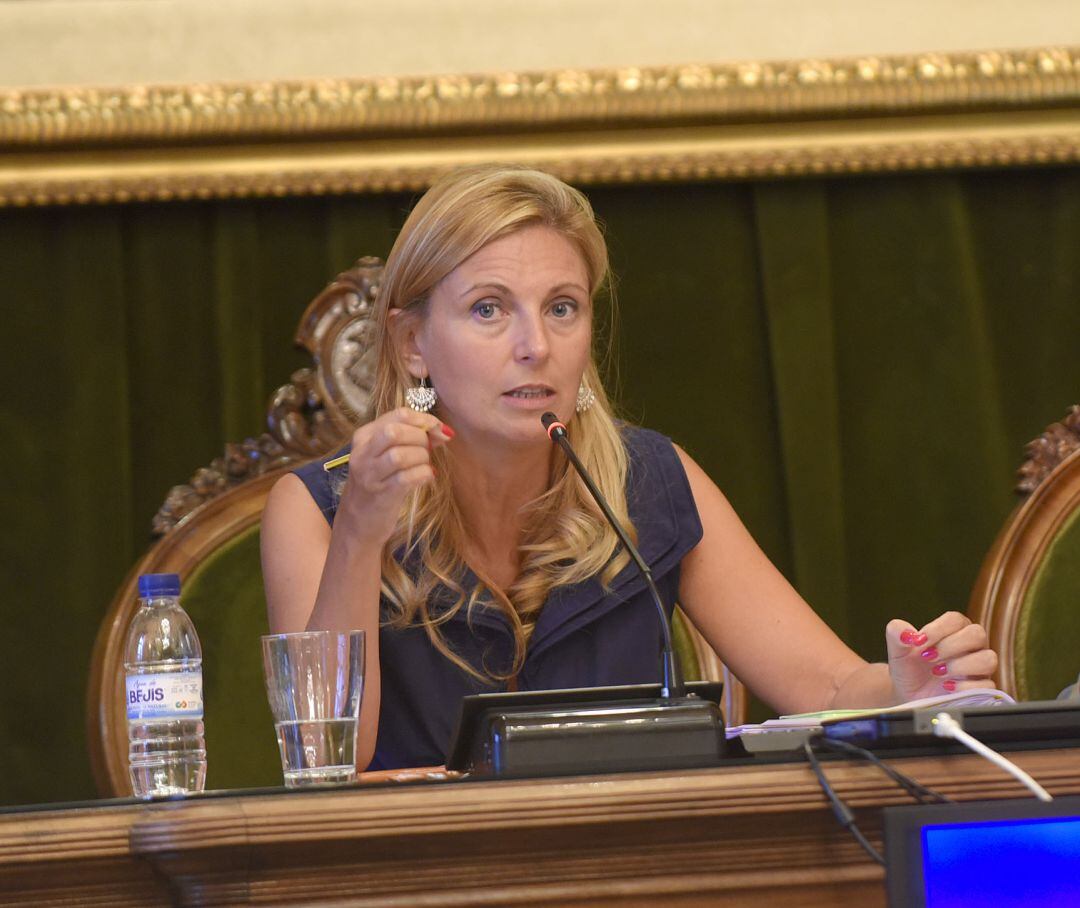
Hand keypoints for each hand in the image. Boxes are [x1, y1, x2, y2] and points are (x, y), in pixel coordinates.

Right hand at [335, 407, 452, 545]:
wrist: (358, 524)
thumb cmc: (378, 484)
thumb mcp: (386, 456)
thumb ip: (410, 439)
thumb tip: (442, 431)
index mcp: (364, 436)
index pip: (398, 415)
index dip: (424, 419)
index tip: (439, 430)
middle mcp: (363, 453)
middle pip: (396, 431)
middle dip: (421, 438)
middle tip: (429, 450)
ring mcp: (369, 474)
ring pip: (400, 455)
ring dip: (422, 458)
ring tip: (425, 465)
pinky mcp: (381, 495)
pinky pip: (407, 478)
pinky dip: (423, 474)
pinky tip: (426, 477)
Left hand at [885, 612, 997, 703]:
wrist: (909, 693)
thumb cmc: (909, 667)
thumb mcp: (898, 649)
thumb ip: (897, 633)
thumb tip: (905, 632)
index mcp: (953, 630)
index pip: (955, 619)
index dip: (937, 629)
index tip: (918, 642)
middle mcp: (970, 646)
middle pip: (977, 634)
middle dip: (949, 646)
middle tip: (928, 657)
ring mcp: (979, 668)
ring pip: (988, 658)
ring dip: (960, 665)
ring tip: (937, 672)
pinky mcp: (981, 689)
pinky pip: (988, 685)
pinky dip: (966, 686)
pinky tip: (946, 687)